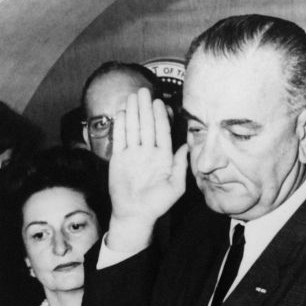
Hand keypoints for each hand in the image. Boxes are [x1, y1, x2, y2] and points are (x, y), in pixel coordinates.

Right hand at [106, 88, 188, 252]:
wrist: (134, 214)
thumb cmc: (157, 204)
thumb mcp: (176, 187)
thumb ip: (181, 166)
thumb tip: (186, 146)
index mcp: (163, 156)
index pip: (162, 131)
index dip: (160, 116)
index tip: (159, 102)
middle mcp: (148, 151)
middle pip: (147, 125)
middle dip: (145, 108)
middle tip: (144, 91)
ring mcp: (133, 153)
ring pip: (133, 128)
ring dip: (133, 112)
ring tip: (133, 96)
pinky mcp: (119, 157)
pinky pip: (120, 138)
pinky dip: (121, 125)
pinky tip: (123, 112)